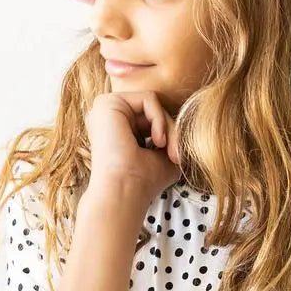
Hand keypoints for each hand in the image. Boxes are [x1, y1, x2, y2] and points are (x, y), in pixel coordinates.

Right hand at [84, 90, 181, 209]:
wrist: (125, 192)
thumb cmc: (143, 182)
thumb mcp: (165, 155)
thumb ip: (171, 135)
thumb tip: (185, 122)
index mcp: (117, 130)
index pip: (151, 119)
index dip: (170, 135)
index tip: (176, 159)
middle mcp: (108, 118)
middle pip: (152, 110)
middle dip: (172, 131)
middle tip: (176, 156)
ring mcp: (105, 108)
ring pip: (153, 103)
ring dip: (168, 126)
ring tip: (168, 151)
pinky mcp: (107, 102)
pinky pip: (149, 97)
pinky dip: (160, 118)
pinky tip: (158, 140)